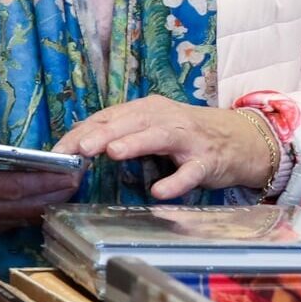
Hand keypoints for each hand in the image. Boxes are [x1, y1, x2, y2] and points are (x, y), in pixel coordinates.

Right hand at [0, 128, 81, 233]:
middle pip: (27, 203)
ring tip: (75, 186)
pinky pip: (21, 221)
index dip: (45, 179)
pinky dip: (41, 210)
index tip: (69, 168)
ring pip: (27, 215)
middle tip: (81, 175)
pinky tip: (57, 199)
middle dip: (58, 191)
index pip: (15, 186)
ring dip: (54, 202)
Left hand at [51, 98, 273, 199]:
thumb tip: (79, 141)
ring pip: (158, 137)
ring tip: (112, 152)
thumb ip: (120, 132)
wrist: (241, 138)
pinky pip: (190, 172)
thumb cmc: (186, 134)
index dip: (82, 133)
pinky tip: (159, 191)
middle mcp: (166, 118)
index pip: (108, 118)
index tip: (59, 150)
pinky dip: (175, 182)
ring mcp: (188, 139)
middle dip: (103, 134)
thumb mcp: (152, 127)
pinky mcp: (208, 160)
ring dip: (135, 144)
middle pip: (130, 123)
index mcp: (147, 110)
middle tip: (81, 148)